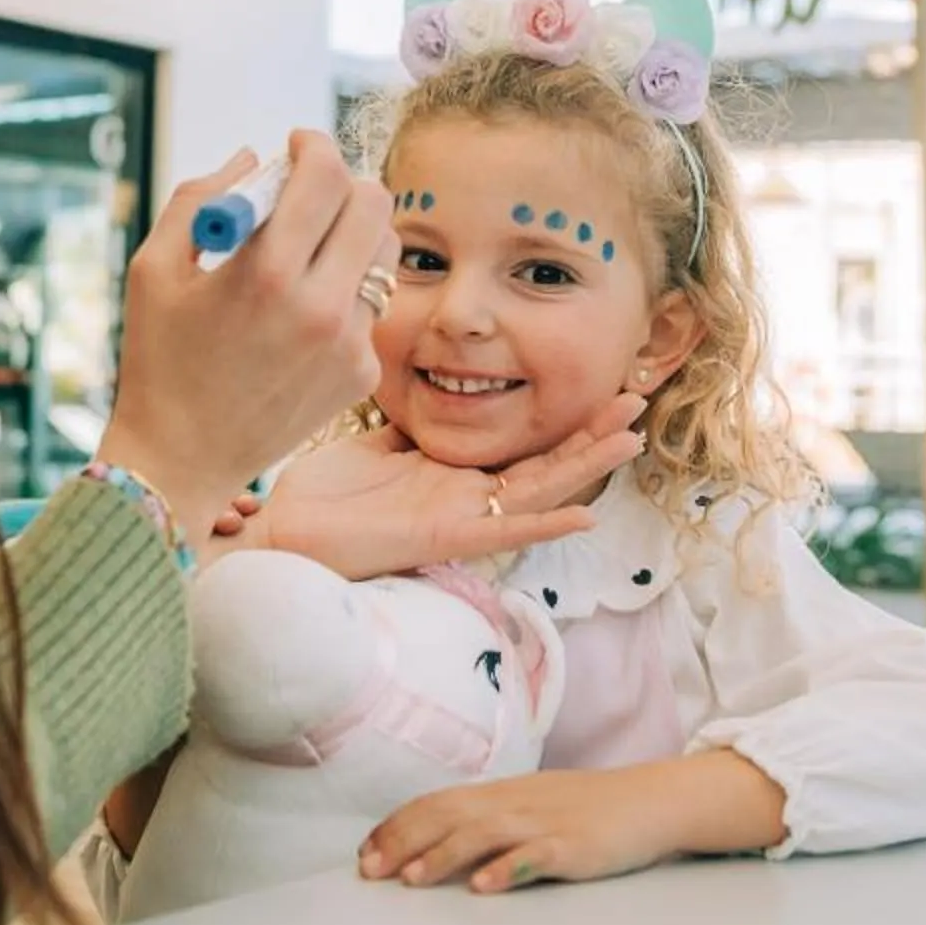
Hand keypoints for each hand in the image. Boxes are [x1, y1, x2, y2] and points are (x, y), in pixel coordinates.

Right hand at [94, 132, 397, 534]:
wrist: (180, 460)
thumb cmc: (158, 358)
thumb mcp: (154, 268)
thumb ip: (201, 198)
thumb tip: (252, 156)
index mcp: (267, 273)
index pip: (327, 176)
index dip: (314, 146)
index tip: (297, 147)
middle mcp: (321, 307)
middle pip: (374, 202)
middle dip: (341, 184)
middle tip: (308, 194)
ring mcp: (349, 344)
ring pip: (384, 252)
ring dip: (352, 234)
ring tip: (307, 253)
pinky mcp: (361, 373)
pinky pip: (371, 305)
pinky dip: (342, 294)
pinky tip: (298, 318)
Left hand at [243, 395, 647, 577]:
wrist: (286, 532)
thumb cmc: (325, 495)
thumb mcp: (378, 445)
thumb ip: (414, 427)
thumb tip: (437, 391)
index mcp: (454, 475)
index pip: (524, 445)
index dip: (565, 422)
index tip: (600, 387)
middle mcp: (467, 498)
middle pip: (546, 463)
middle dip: (592, 433)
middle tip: (639, 401)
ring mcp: (460, 518)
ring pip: (539, 490)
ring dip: (586, 466)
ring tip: (631, 440)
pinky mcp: (443, 537)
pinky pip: (503, 531)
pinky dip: (544, 524)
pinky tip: (584, 516)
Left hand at [357, 756, 788, 893]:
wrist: (651, 800)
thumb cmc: (587, 808)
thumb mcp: (531, 806)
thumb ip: (489, 820)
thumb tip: (439, 842)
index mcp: (501, 794)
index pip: (437, 802)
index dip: (398, 825)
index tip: (365, 852)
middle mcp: (515, 803)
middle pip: (449, 814)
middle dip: (404, 841)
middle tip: (369, 871)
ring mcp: (544, 823)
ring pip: (483, 833)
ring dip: (443, 854)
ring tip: (410, 878)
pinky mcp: (575, 846)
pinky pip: (536, 856)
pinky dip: (507, 868)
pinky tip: (483, 886)